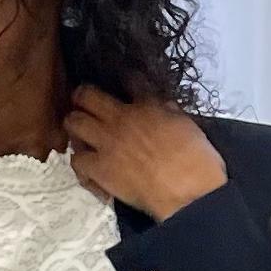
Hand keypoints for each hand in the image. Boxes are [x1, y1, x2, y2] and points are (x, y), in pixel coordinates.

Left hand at [64, 86, 227, 220]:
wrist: (188, 192)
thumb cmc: (197, 160)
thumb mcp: (188, 125)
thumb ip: (170, 112)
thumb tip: (162, 107)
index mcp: (147, 105)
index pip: (131, 80)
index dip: (126, 79)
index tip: (125, 83)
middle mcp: (120, 119)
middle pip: (86, 95)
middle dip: (82, 96)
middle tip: (85, 102)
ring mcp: (105, 143)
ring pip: (73, 123)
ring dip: (75, 126)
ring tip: (81, 132)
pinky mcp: (98, 169)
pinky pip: (77, 161)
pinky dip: (80, 162)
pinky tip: (88, 167)